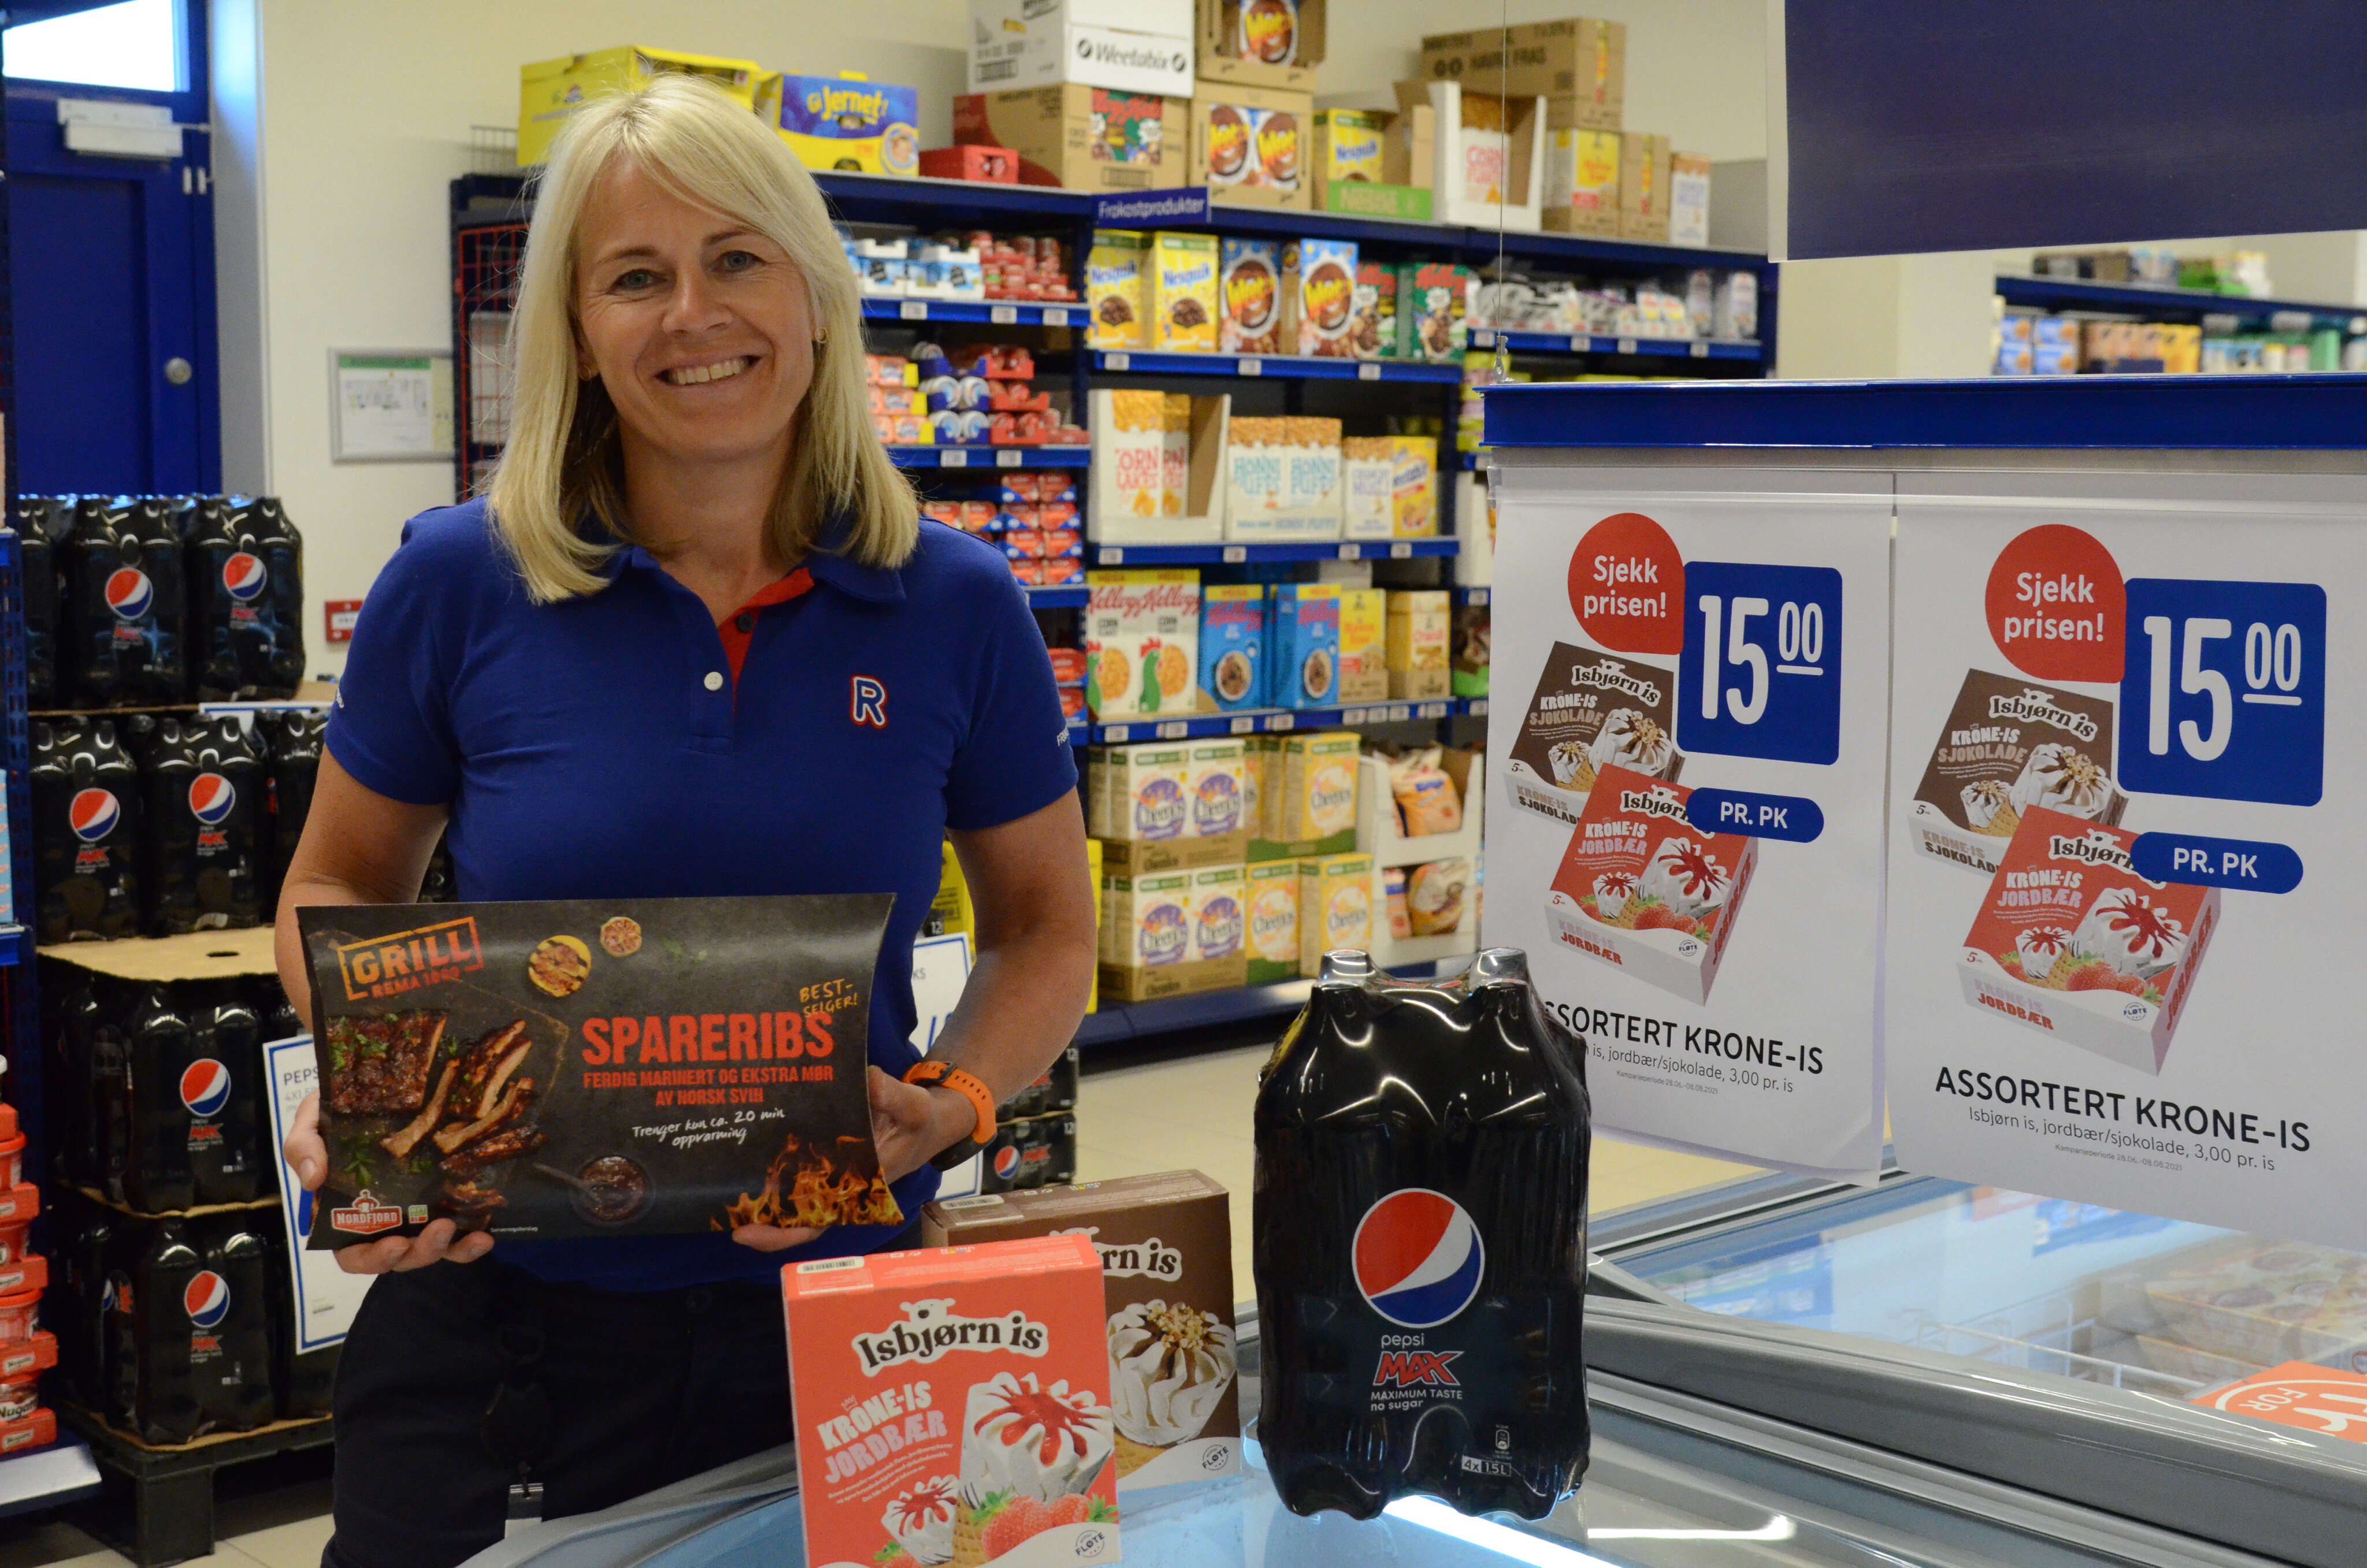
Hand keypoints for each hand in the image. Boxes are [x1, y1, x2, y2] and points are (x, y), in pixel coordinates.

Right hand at [286, 1094, 496, 1272]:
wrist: (368, 1089)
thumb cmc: (332, 1113)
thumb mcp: (310, 1123)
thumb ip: (303, 1147)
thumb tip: (312, 1178)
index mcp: (344, 1216)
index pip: (354, 1255)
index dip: (373, 1259)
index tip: (394, 1244)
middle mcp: (381, 1223)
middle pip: (399, 1256)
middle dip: (420, 1252)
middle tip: (439, 1229)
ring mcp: (414, 1214)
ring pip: (431, 1249)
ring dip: (450, 1248)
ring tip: (468, 1232)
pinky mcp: (442, 1202)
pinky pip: (456, 1232)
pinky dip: (469, 1241)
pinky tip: (486, 1234)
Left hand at [731, 1067, 972, 1253]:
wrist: (928, 1120)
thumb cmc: (920, 1121)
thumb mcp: (915, 1107)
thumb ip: (895, 1095)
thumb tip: (869, 1080)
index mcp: (859, 1188)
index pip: (818, 1221)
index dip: (782, 1232)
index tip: (748, 1234)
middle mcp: (839, 1188)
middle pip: (795, 1218)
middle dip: (760, 1222)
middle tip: (726, 1221)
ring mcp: (830, 1173)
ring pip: (790, 1197)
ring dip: (759, 1197)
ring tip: (722, 1192)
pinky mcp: (825, 1156)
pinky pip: (796, 1170)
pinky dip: (772, 1168)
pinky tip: (743, 1157)